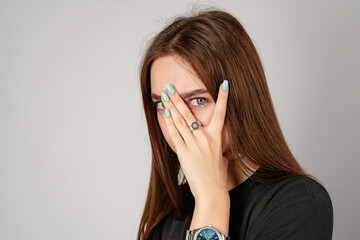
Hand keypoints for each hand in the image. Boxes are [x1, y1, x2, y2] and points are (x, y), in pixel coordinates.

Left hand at [160, 80, 229, 201]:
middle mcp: (205, 138)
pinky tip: (165, 113)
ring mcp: (194, 144)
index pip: (222, 113)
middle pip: (190, 114)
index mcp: (216, 137)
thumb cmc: (217, 176)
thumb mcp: (223, 157)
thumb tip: (224, 144)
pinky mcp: (184, 152)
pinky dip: (169, 123)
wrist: (212, 191)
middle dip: (179, 99)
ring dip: (172, 107)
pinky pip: (175, 134)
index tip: (225, 83)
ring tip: (166, 96)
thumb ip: (220, 147)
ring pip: (180, 121)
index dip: (224, 97)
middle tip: (171, 87)